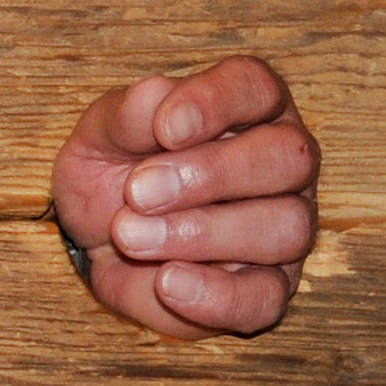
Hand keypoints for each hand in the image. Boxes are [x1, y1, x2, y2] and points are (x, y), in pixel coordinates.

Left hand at [51, 57, 317, 337]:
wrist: (97, 238)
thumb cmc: (114, 171)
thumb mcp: (101, 136)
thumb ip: (126, 116)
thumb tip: (154, 97)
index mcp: (247, 108)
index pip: (256, 87)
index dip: (216, 104)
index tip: (165, 130)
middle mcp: (282, 164)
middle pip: (288, 157)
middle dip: (209, 175)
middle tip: (137, 192)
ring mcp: (285, 227)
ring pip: (285, 228)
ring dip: (201, 234)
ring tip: (130, 236)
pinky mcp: (269, 288)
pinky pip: (265, 298)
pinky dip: (215, 295)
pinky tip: (166, 282)